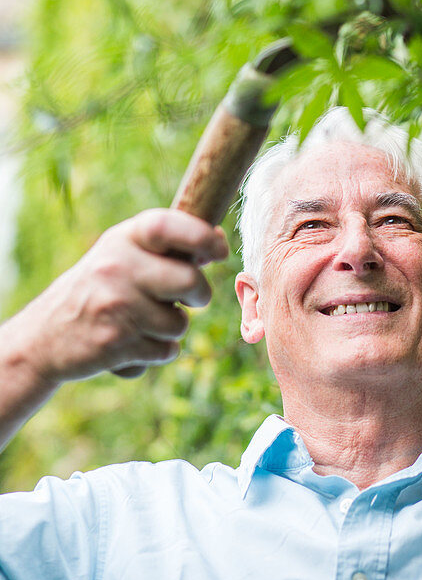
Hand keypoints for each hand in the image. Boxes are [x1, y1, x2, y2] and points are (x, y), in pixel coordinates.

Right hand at [15, 209, 228, 384]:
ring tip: (142, 321)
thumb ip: (165, 247)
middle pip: (190, 282)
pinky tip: (130, 344)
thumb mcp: (121, 253)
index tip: (219, 249)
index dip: (202, 236)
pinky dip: (156, 352)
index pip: (168, 227)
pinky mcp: (116, 345)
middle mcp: (118, 268)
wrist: (44, 337)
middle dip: (199, 294)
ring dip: (171, 328)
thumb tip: (218, 241)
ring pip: (180, 323)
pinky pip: (166, 351)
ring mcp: (116, 306)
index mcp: (124, 238)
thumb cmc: (99, 287)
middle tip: (189, 298)